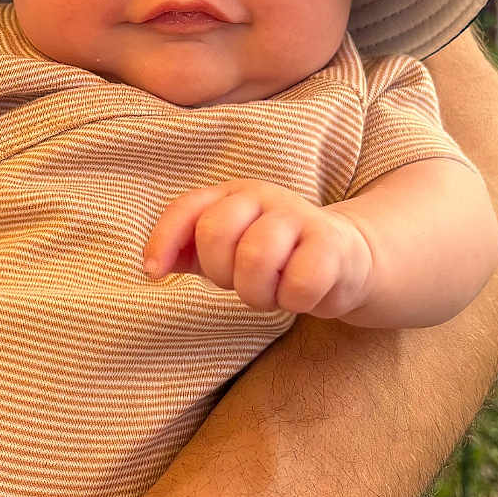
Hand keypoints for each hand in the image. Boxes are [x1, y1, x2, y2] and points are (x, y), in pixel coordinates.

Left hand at [144, 180, 373, 317]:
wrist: (346, 258)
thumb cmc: (276, 257)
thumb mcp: (228, 250)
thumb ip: (188, 251)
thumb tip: (151, 266)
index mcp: (234, 195)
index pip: (188, 208)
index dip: (163, 241)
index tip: (154, 274)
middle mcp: (265, 197)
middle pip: (216, 232)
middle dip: (221, 273)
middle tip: (242, 284)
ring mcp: (300, 216)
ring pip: (256, 256)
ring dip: (258, 292)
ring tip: (272, 292)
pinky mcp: (332, 243)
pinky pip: (299, 282)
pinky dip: (294, 300)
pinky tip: (302, 294)